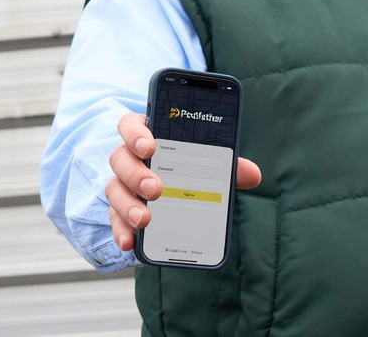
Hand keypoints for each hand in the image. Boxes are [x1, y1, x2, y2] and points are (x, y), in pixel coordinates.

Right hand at [106, 112, 261, 251]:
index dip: (136, 133)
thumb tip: (253, 174)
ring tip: (145, 220)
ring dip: (128, 205)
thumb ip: (228, 166)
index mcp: (149, 136)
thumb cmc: (190, 167)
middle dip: (136, 174)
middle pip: (120, 158)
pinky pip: (115, 220)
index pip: (131, 125)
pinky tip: (131, 242)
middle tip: (156, 189)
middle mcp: (130, 158)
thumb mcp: (208, 164)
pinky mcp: (121, 211)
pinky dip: (122, 232)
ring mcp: (123, 185)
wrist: (175, 194)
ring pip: (114, 189)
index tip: (150, 147)